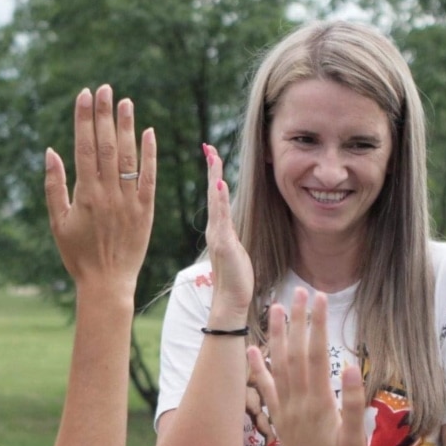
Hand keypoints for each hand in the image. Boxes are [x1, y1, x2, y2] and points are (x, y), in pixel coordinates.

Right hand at [44, 85, 155, 294]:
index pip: (85, 148)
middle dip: (104, 115)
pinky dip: (149, 154)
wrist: (107, 283)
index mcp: (85, 195)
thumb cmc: (77, 254)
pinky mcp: (147, 210)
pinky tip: (149, 132)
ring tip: (125, 102)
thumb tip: (50, 151)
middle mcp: (109, 194)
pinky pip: (149, 177)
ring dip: (127, 127)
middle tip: (105, 88)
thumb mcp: (58, 222)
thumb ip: (55, 186)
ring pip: (129, 157)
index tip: (84, 95)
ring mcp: (130, 201)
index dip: (84, 120)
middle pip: (107, 146)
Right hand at [202, 143, 252, 319]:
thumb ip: (232, 234)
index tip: (212, 154)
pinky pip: (221, 218)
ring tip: (213, 156)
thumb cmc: (237, 277)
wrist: (231, 300)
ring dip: (214, 177)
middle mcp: (215, 228)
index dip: (214, 174)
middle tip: (208, 146)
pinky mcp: (223, 244)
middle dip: (211, 168)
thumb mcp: (237, 249)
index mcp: (219, 228)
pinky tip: (219, 185)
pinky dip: (218, 200)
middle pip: (212, 192)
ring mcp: (218, 235)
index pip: (216, 196)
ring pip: (215, 201)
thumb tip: (232, 225)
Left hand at [247, 289, 367, 445]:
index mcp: (317, 404)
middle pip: (295, 354)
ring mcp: (286, 412)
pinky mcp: (280, 421)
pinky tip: (252, 350)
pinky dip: (258, 368)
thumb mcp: (356, 440)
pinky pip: (266, 390)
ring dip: (277, 336)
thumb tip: (351, 365)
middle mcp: (297, 404)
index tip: (318, 297)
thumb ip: (353, 403)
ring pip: (279, 366)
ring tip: (276, 308)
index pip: (315, 355)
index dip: (317, 324)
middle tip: (299, 290)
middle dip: (298, 321)